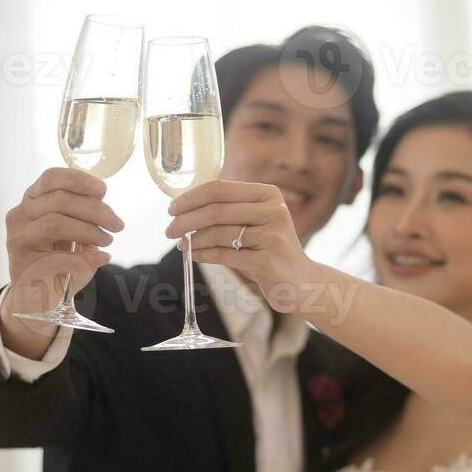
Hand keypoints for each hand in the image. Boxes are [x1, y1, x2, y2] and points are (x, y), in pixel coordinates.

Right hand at [0, 168, 122, 354]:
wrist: (38, 295)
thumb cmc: (60, 258)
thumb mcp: (76, 232)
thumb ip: (86, 217)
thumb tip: (108, 214)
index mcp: (33, 199)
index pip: (51, 177)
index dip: (78, 179)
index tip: (103, 190)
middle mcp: (20, 214)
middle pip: (59, 200)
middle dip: (95, 210)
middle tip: (117, 224)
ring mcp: (17, 237)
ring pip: (54, 223)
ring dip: (87, 231)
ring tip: (106, 241)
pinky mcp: (20, 263)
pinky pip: (54, 256)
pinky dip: (80, 257)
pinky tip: (97, 258)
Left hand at [164, 181, 314, 311]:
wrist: (302, 282)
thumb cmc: (271, 249)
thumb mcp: (258, 221)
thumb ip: (231, 209)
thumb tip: (185, 206)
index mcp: (269, 194)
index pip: (220, 189)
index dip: (191, 198)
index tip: (172, 209)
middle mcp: (274, 211)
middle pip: (216, 210)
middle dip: (185, 220)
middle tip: (169, 230)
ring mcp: (273, 236)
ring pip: (218, 234)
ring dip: (193, 240)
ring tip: (182, 246)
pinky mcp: (268, 262)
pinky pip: (224, 255)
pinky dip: (203, 255)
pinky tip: (193, 256)